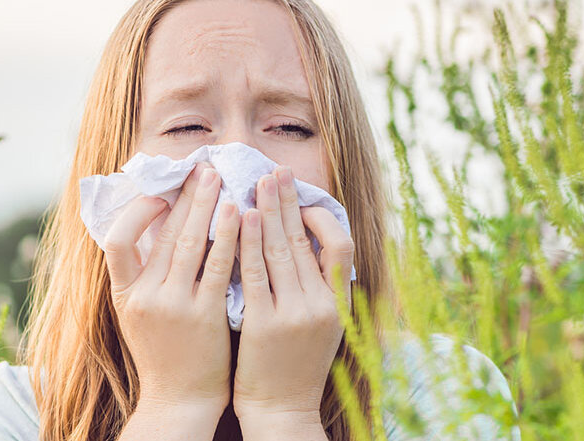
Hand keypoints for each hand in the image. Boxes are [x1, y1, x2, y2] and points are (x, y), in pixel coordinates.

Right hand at [101, 162, 240, 419]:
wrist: (182, 401)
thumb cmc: (166, 354)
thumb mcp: (139, 316)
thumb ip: (142, 276)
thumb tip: (153, 228)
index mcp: (124, 295)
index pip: (115, 241)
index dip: (137, 212)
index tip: (160, 194)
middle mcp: (145, 297)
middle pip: (162, 233)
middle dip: (183, 195)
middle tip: (202, 166)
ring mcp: (174, 306)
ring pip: (189, 243)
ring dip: (205, 205)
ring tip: (219, 178)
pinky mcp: (205, 315)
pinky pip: (218, 265)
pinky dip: (228, 236)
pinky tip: (239, 213)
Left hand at [232, 166, 354, 431]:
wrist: (281, 411)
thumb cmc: (296, 368)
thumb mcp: (323, 329)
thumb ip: (320, 291)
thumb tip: (313, 248)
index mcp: (338, 306)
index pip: (341, 248)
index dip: (322, 219)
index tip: (303, 200)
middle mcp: (321, 307)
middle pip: (306, 241)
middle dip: (290, 202)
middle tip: (276, 171)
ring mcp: (293, 315)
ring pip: (282, 251)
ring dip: (269, 212)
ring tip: (258, 183)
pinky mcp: (264, 324)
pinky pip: (256, 274)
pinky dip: (249, 242)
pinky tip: (242, 219)